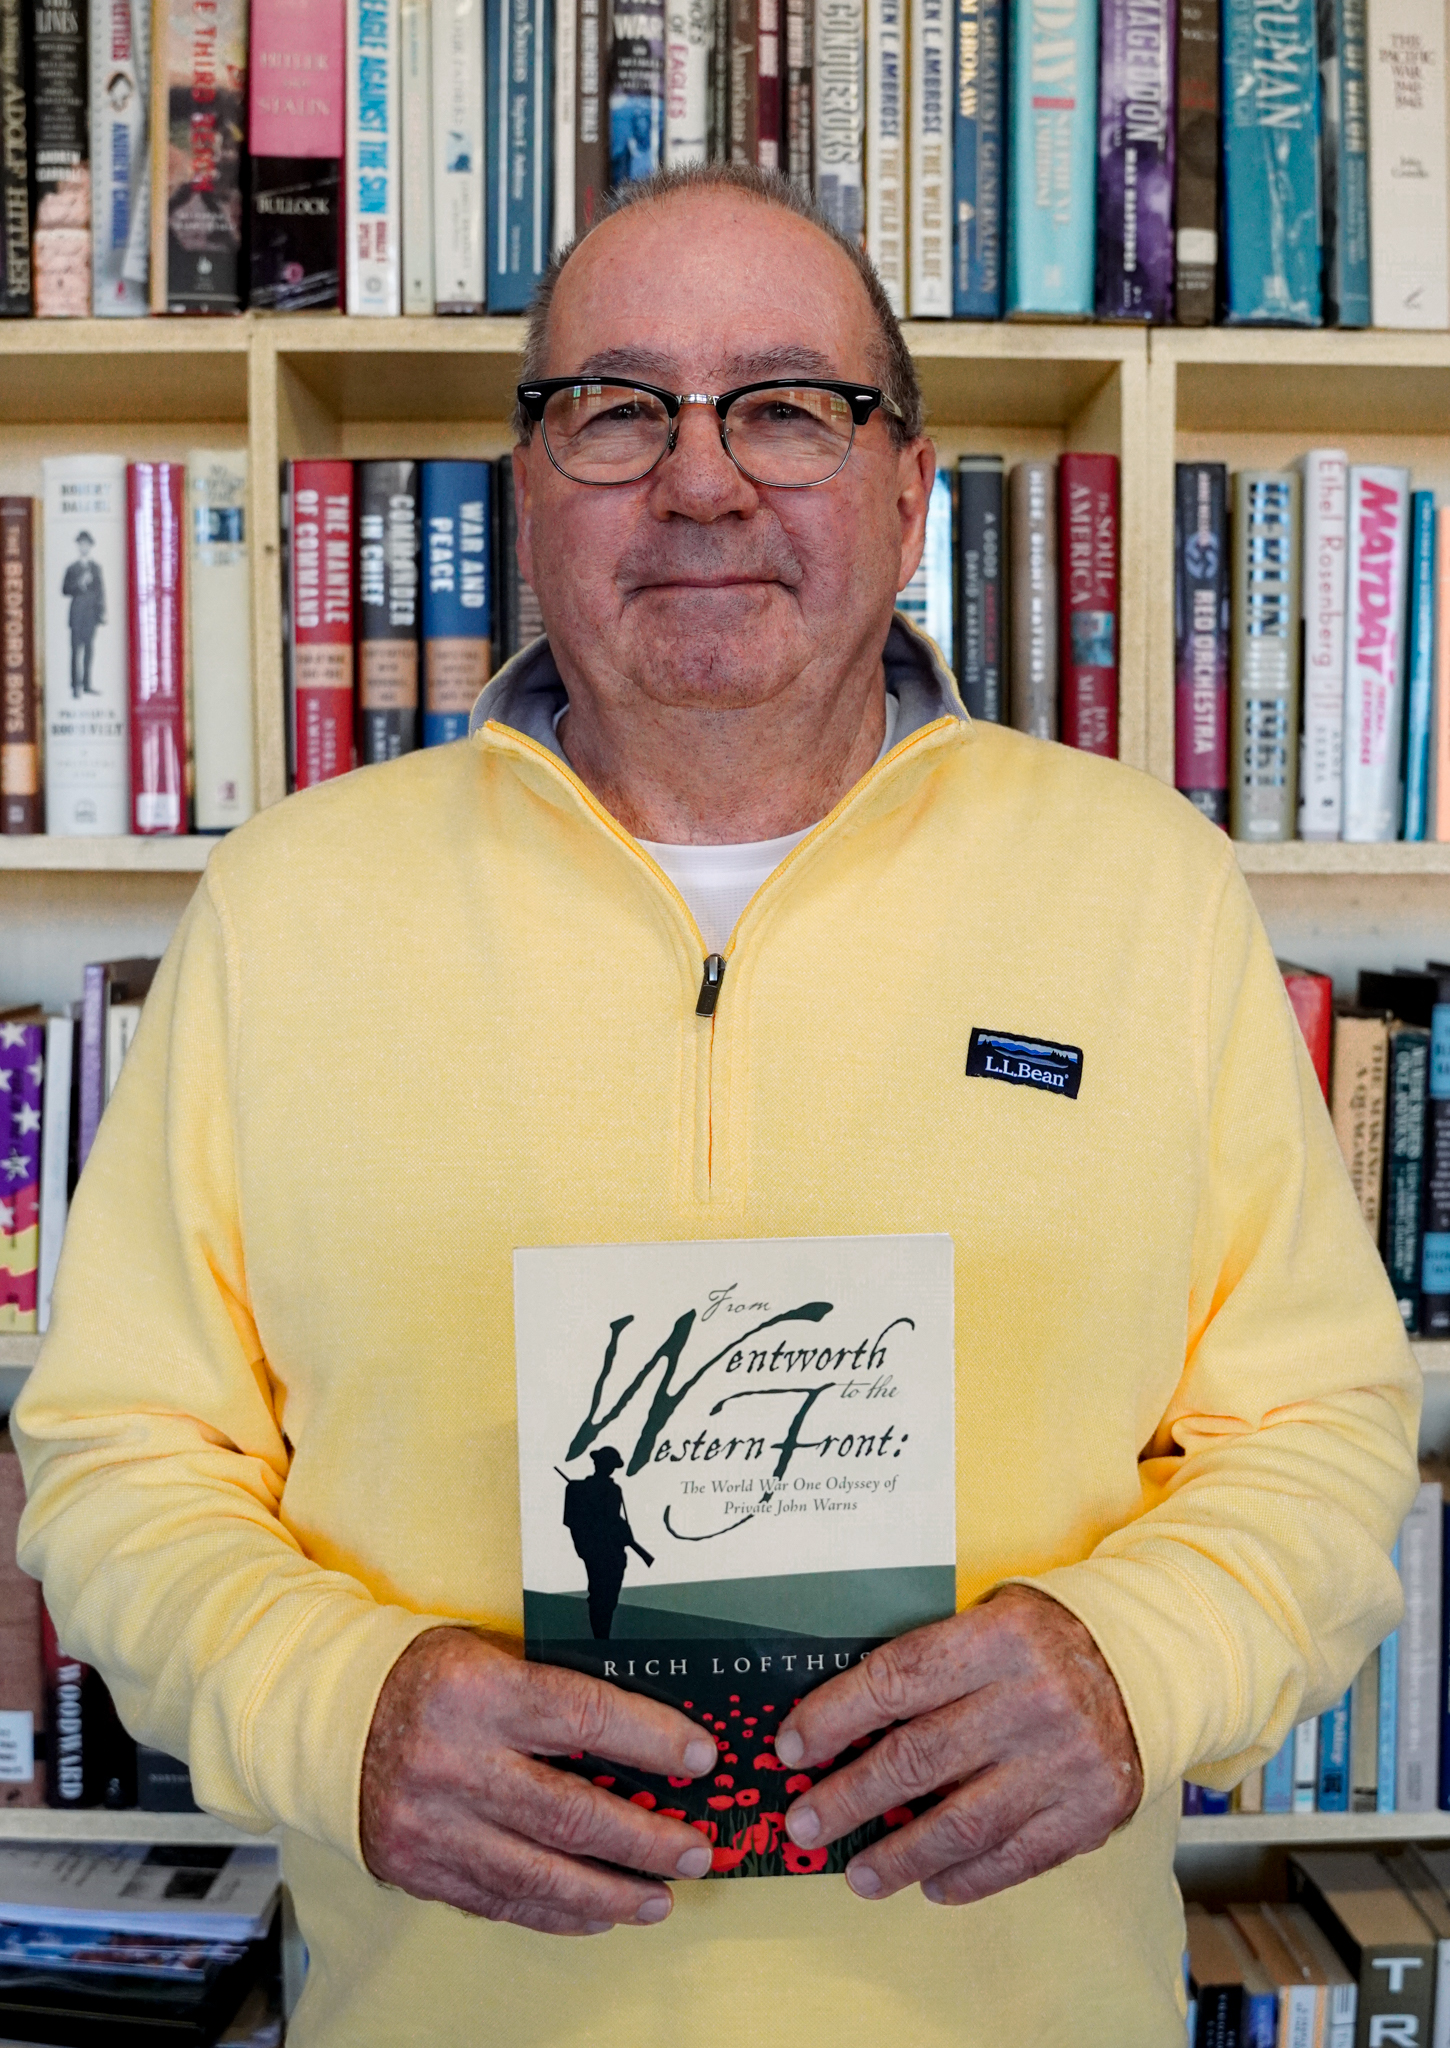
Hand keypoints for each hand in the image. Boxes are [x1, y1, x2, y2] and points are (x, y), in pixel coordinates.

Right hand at [361, 1628, 717, 1935]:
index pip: (584, 1717)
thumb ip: (553, 1691)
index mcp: (479, 1692)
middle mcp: (455, 1762)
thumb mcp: (489, 1656)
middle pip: (571, 1813)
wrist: (329, 1717)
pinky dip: (557, 1913)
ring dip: (611, 1893)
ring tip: (660, 1898)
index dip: (651, 1741)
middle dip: (645, 1839)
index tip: (700, 1758)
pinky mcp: (418, 1868)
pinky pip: (501, 1902)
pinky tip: (597, 1913)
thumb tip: (645, 1735)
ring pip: (539, 1875)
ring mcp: (433, 1824)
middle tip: (696, 1851)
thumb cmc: (426, 1677)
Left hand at [774, 1586, 1141, 1904]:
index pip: (898, 1679)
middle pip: (919, 1758)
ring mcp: (1064, 1761)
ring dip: (899, 1854)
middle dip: (849, 1796)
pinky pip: (1014, 1857)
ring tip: (858, 1872)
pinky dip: (965, 1876)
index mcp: (999, 1639)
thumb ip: (928, 1664)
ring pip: (962, 1822)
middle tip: (806, 1823)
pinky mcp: (1089, 1812)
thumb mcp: (989, 1621)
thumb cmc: (1043, 1642)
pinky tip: (930, 1883)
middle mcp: (1033, 1699)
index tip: (793, 1747)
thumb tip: (839, 1723)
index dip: (835, 1716)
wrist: (1145, 1663)